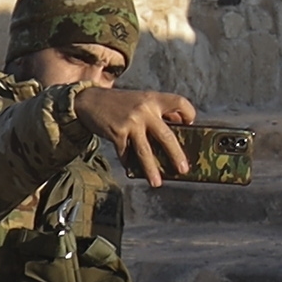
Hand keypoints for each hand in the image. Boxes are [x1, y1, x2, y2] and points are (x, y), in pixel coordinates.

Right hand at [73, 86, 197, 178]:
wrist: (90, 100)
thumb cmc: (120, 102)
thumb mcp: (141, 100)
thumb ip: (158, 111)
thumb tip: (179, 126)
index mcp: (153, 99)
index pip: (179, 102)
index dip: (189, 113)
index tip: (190, 125)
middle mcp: (144, 110)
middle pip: (166, 136)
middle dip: (176, 155)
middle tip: (183, 169)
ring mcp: (131, 122)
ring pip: (146, 151)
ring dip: (152, 169)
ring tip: (157, 183)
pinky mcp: (117, 133)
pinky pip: (126, 154)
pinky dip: (129, 163)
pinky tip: (131, 168)